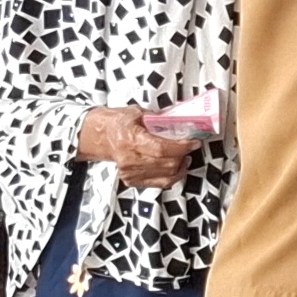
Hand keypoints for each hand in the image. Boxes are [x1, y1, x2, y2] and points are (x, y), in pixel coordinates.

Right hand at [76, 107, 198, 190]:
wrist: (102, 136)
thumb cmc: (119, 123)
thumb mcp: (137, 112)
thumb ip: (158, 118)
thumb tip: (180, 120)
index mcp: (130, 141)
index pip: (161, 149)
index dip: (181, 147)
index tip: (193, 143)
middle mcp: (129, 160)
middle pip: (165, 164)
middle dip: (183, 156)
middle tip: (191, 147)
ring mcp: (130, 173)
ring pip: (165, 176)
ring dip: (180, 167)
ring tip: (185, 156)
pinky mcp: (132, 181)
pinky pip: (159, 183)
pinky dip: (172, 176)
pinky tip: (176, 167)